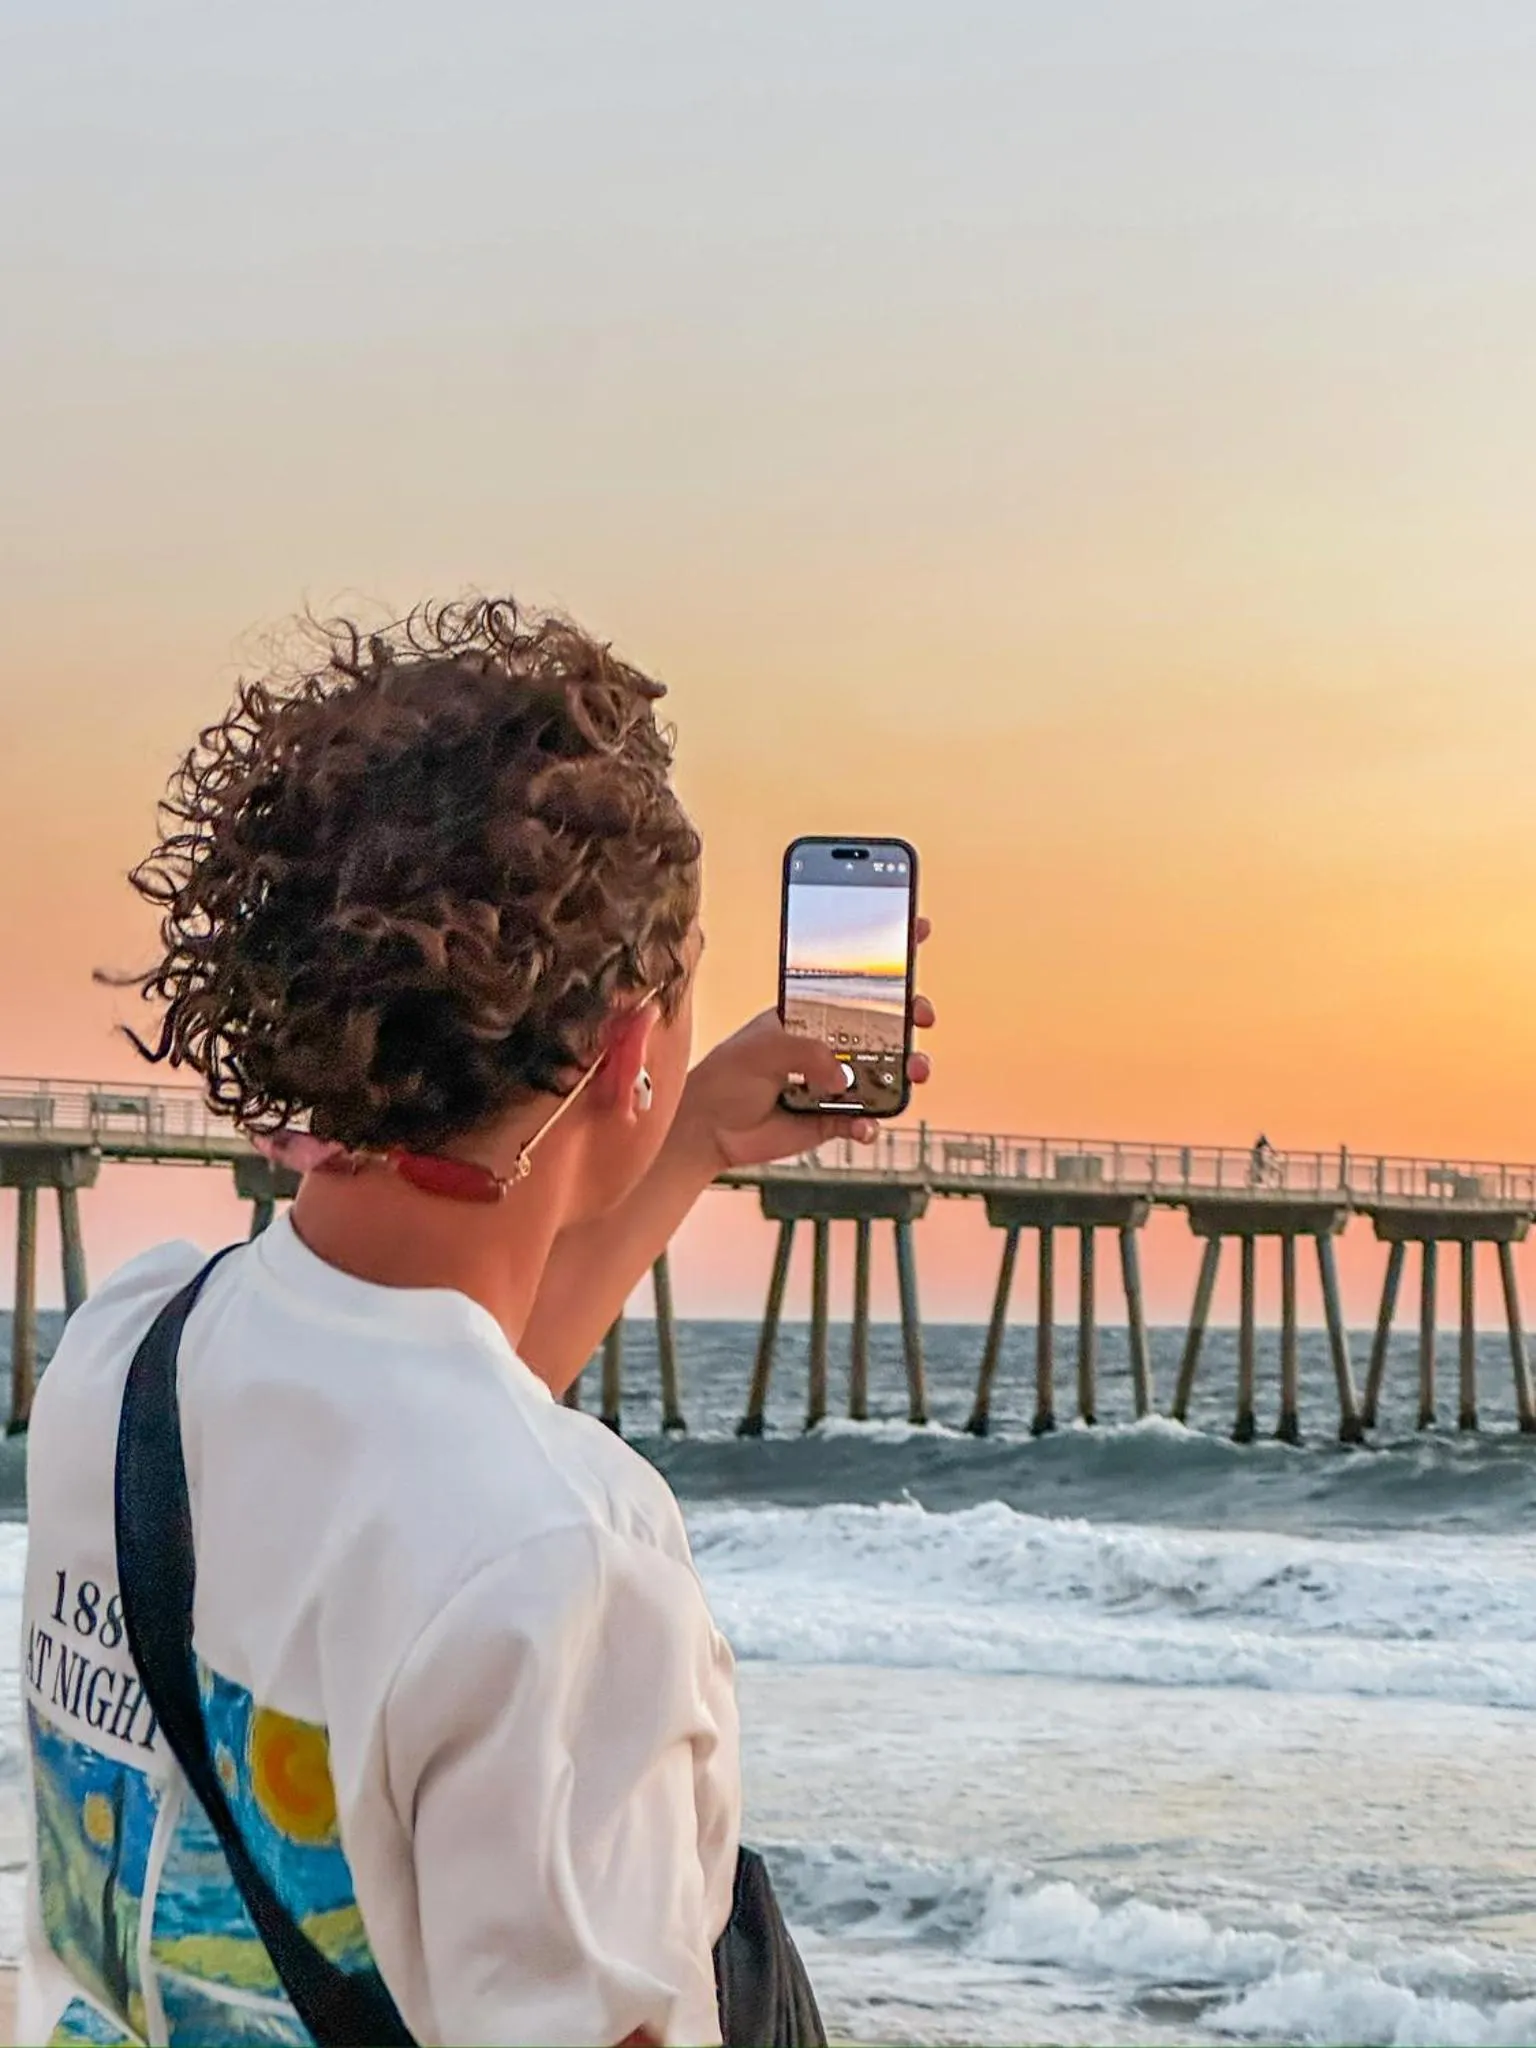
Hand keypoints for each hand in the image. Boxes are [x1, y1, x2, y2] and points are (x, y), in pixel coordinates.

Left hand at [671, 919, 934, 1174]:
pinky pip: (864, 1120)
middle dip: (909, 1017)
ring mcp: (833, 1081)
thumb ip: (807, 1053)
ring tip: (914, 1072)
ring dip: (905, 1072)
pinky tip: (865, 1126)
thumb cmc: (726, 1077)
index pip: (851, 980)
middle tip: (921, 1016)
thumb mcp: (763, 1049)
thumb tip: (844, 1077)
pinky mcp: (832, 1118)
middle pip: (881, 1026)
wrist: (708, 1130)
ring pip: (883, 1073)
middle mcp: (827, 1044)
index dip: (883, 956)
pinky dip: (871, 1124)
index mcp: (809, 1015)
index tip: (916, 930)